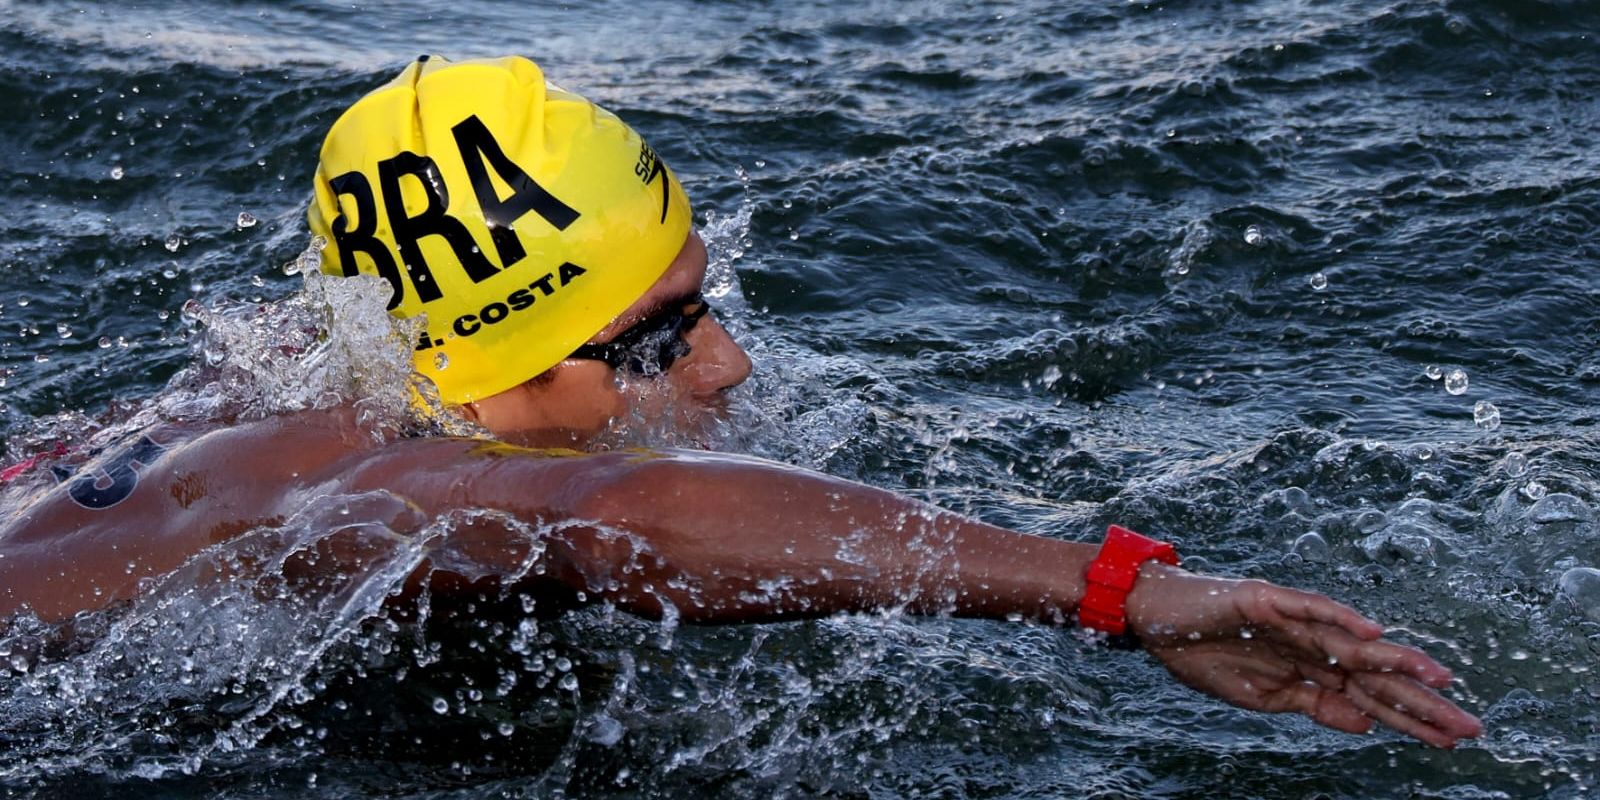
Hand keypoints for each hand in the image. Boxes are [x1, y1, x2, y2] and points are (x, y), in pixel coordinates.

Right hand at [1124, 565, 1483, 747]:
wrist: (1153, 618)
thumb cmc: (1202, 653)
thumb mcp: (1262, 698)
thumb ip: (1314, 705)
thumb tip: (1366, 724)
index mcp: (1311, 667)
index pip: (1372, 695)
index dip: (1411, 718)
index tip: (1452, 740)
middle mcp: (1312, 641)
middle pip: (1375, 673)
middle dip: (1421, 700)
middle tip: (1469, 725)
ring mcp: (1292, 619)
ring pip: (1354, 641)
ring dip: (1397, 660)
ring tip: (1440, 678)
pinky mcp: (1266, 599)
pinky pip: (1309, 608)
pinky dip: (1340, 618)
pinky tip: (1372, 632)